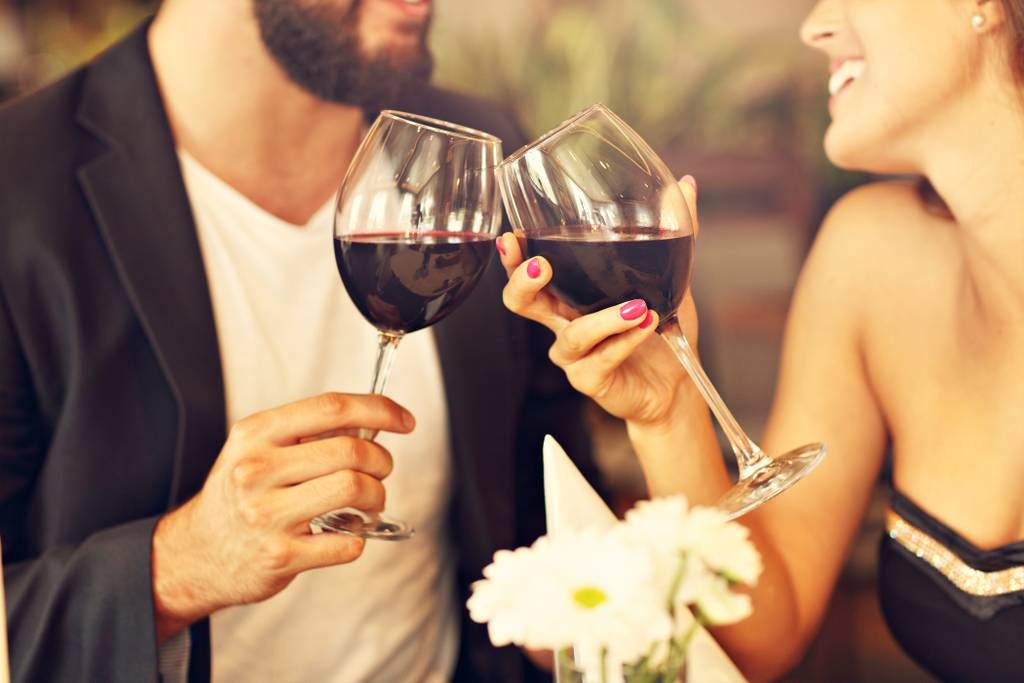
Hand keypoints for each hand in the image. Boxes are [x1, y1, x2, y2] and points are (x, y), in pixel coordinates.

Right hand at [151, 392, 414, 639]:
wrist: (195, 554)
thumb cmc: (238, 495)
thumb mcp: (256, 449)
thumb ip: (306, 432)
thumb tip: (374, 421)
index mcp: (255, 434)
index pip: (332, 408)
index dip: (378, 409)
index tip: (404, 419)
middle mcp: (257, 470)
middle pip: (351, 451)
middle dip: (381, 460)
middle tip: (380, 470)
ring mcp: (267, 515)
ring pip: (354, 489)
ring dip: (377, 496)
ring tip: (368, 501)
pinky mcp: (280, 556)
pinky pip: (347, 543)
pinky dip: (359, 537)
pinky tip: (345, 533)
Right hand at [497, 177, 701, 427]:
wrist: (675, 383)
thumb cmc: (659, 329)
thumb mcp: (669, 276)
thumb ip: (675, 233)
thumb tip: (685, 184)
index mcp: (569, 294)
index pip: (529, 272)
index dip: (514, 256)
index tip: (513, 235)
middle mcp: (562, 322)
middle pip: (521, 304)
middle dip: (523, 282)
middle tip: (541, 265)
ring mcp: (574, 355)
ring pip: (571, 335)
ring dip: (603, 319)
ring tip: (638, 306)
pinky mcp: (590, 380)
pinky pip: (602, 358)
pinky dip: (626, 340)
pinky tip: (647, 325)